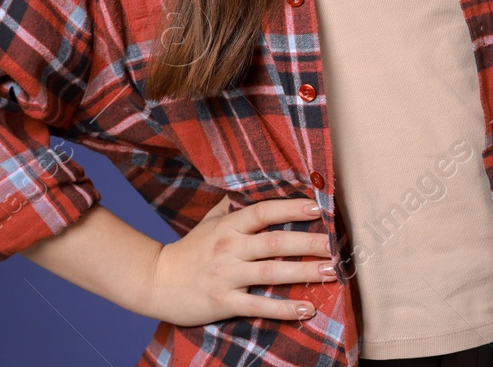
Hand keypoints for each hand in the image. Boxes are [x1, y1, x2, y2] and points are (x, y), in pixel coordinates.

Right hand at [146, 196, 336, 325]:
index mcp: (228, 225)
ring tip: (331, 272)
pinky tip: (306, 309)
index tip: (318, 208)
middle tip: (336, 245)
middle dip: (308, 243)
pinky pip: (259, 305)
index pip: (263, 212)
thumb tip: (253, 184)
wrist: (156, 282)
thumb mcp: (208, 222)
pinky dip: (284, 308)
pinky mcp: (224, 302)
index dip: (291, 208)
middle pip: (275, 242)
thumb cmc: (188, 251)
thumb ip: (232, 205)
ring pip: (272, 272)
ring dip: (304, 272)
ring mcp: (227, 275)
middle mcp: (229, 248)